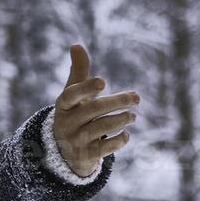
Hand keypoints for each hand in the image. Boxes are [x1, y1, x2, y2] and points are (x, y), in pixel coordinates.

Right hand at [53, 44, 137, 177]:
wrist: (64, 150)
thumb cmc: (74, 113)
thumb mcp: (73, 94)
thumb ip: (78, 71)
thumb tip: (76, 44)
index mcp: (63, 105)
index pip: (71, 95)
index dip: (86, 88)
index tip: (103, 81)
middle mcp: (67, 123)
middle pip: (93, 110)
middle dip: (117, 102)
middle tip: (136, 98)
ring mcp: (75, 141)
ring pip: (100, 129)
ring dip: (120, 120)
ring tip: (133, 116)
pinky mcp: (86, 156)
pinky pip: (104, 149)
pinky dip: (118, 141)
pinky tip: (126, 134)